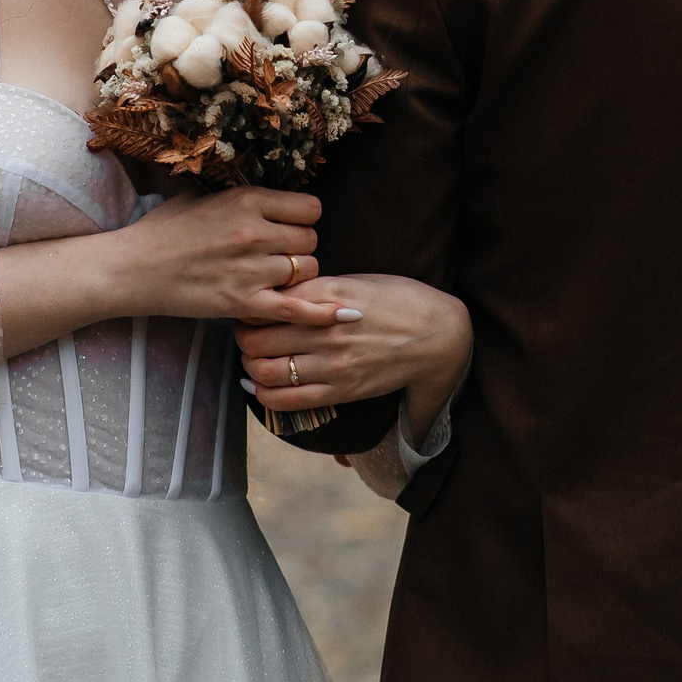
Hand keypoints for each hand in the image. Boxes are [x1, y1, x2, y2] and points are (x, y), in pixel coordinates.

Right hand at [105, 185, 341, 327]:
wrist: (132, 269)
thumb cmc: (163, 230)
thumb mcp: (200, 195)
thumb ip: (236, 193)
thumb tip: (259, 185)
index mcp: (246, 200)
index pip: (308, 207)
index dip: (302, 218)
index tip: (289, 226)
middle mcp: (254, 232)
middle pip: (311, 240)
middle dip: (301, 248)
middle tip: (281, 256)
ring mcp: (251, 269)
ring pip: (307, 271)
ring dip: (299, 276)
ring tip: (278, 278)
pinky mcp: (245, 303)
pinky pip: (298, 308)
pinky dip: (322, 314)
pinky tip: (344, 316)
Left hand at [236, 273, 469, 438]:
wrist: (438, 336)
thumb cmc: (398, 300)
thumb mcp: (354, 280)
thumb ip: (314, 289)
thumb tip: (274, 295)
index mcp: (328, 296)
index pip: (265, 305)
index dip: (248, 308)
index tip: (249, 309)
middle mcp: (326, 331)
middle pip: (256, 340)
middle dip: (243, 338)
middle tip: (245, 335)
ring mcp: (333, 364)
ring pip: (265, 372)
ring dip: (249, 367)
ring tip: (253, 360)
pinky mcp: (342, 391)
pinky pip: (288, 400)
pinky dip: (263, 395)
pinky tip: (258, 386)